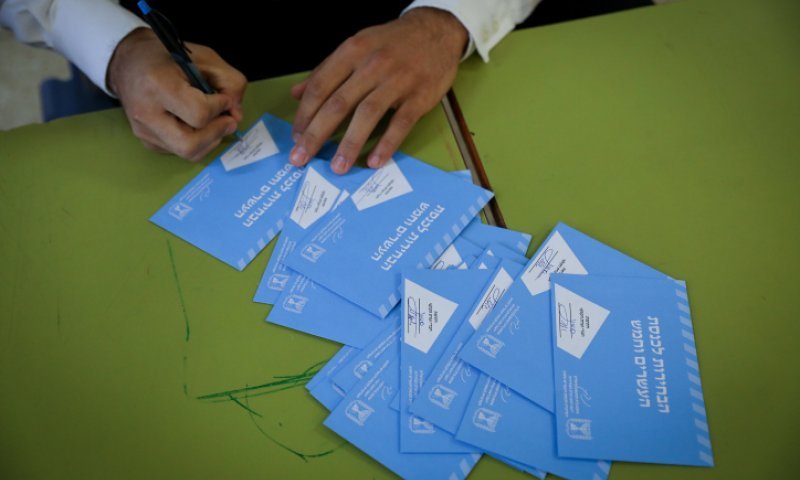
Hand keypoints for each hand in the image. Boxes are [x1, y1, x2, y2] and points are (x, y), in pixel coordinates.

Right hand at [108, 28, 247, 160]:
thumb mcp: (204, 58)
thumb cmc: (167, 57)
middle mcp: (145, 113)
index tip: (224, 98)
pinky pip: (180, 152)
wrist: (128, 62)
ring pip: (188, 153)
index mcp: (157, 85)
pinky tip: (196, 125)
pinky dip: (197, 142)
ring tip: (215, 122)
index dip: (220, 108)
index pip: (198, 114)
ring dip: (210, 140)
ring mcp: (143, 131)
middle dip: (216, 133)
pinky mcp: (146, 142)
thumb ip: (230, 82)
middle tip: (227, 120)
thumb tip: (237, 115)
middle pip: (190, 144)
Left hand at [289, 7, 467, 173]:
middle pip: (339, 103)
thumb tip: (296, 94)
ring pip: (368, 115)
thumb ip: (326, 71)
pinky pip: (400, 124)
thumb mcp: (356, 47)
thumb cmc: (391, 44)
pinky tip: (374, 162)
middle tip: (302, 158)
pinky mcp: (419, 96)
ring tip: (337, 167)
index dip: (305, 114)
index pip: (321, 86)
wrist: (436, 32)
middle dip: (317, 134)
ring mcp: (398, 80)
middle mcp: (373, 65)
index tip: (296, 137)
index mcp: (353, 51)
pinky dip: (386, 144)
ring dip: (349, 143)